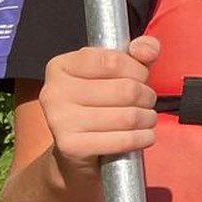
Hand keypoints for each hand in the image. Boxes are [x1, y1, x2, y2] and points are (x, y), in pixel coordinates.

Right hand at [38, 37, 160, 178]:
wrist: (76, 151)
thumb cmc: (99, 104)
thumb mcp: (117, 71)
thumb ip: (137, 52)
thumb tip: (148, 50)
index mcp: (61, 66)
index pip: (113, 60)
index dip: (138, 70)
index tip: (141, 78)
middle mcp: (54, 91)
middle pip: (124, 89)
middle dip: (146, 96)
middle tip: (147, 102)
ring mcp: (59, 120)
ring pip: (128, 116)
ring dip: (148, 118)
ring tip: (147, 118)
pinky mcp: (71, 146)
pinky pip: (123, 140)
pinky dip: (143, 138)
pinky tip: (144, 136)